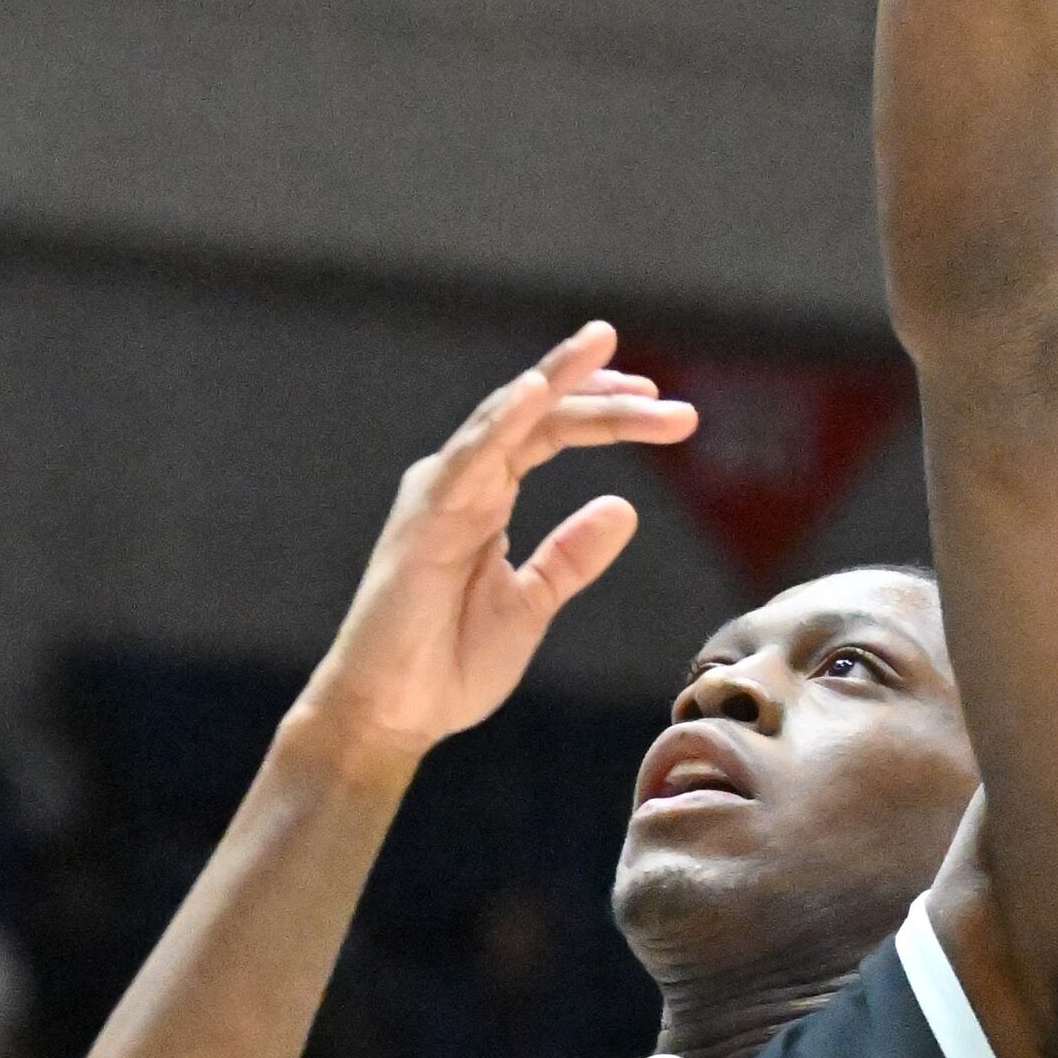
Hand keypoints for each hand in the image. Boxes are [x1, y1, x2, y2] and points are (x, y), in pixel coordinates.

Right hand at [284, 326, 699, 777]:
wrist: (391, 713)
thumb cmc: (447, 663)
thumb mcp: (531, 604)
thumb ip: (570, 556)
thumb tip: (623, 508)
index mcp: (486, 498)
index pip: (549, 434)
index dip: (605, 414)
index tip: (663, 409)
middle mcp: (462, 483)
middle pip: (538, 417)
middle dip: (602, 395)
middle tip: (666, 393)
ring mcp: (440, 494)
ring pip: (507, 418)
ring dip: (557, 380)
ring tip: (602, 344)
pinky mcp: (425, 516)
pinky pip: (470, 457)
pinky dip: (503, 421)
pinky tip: (536, 390)